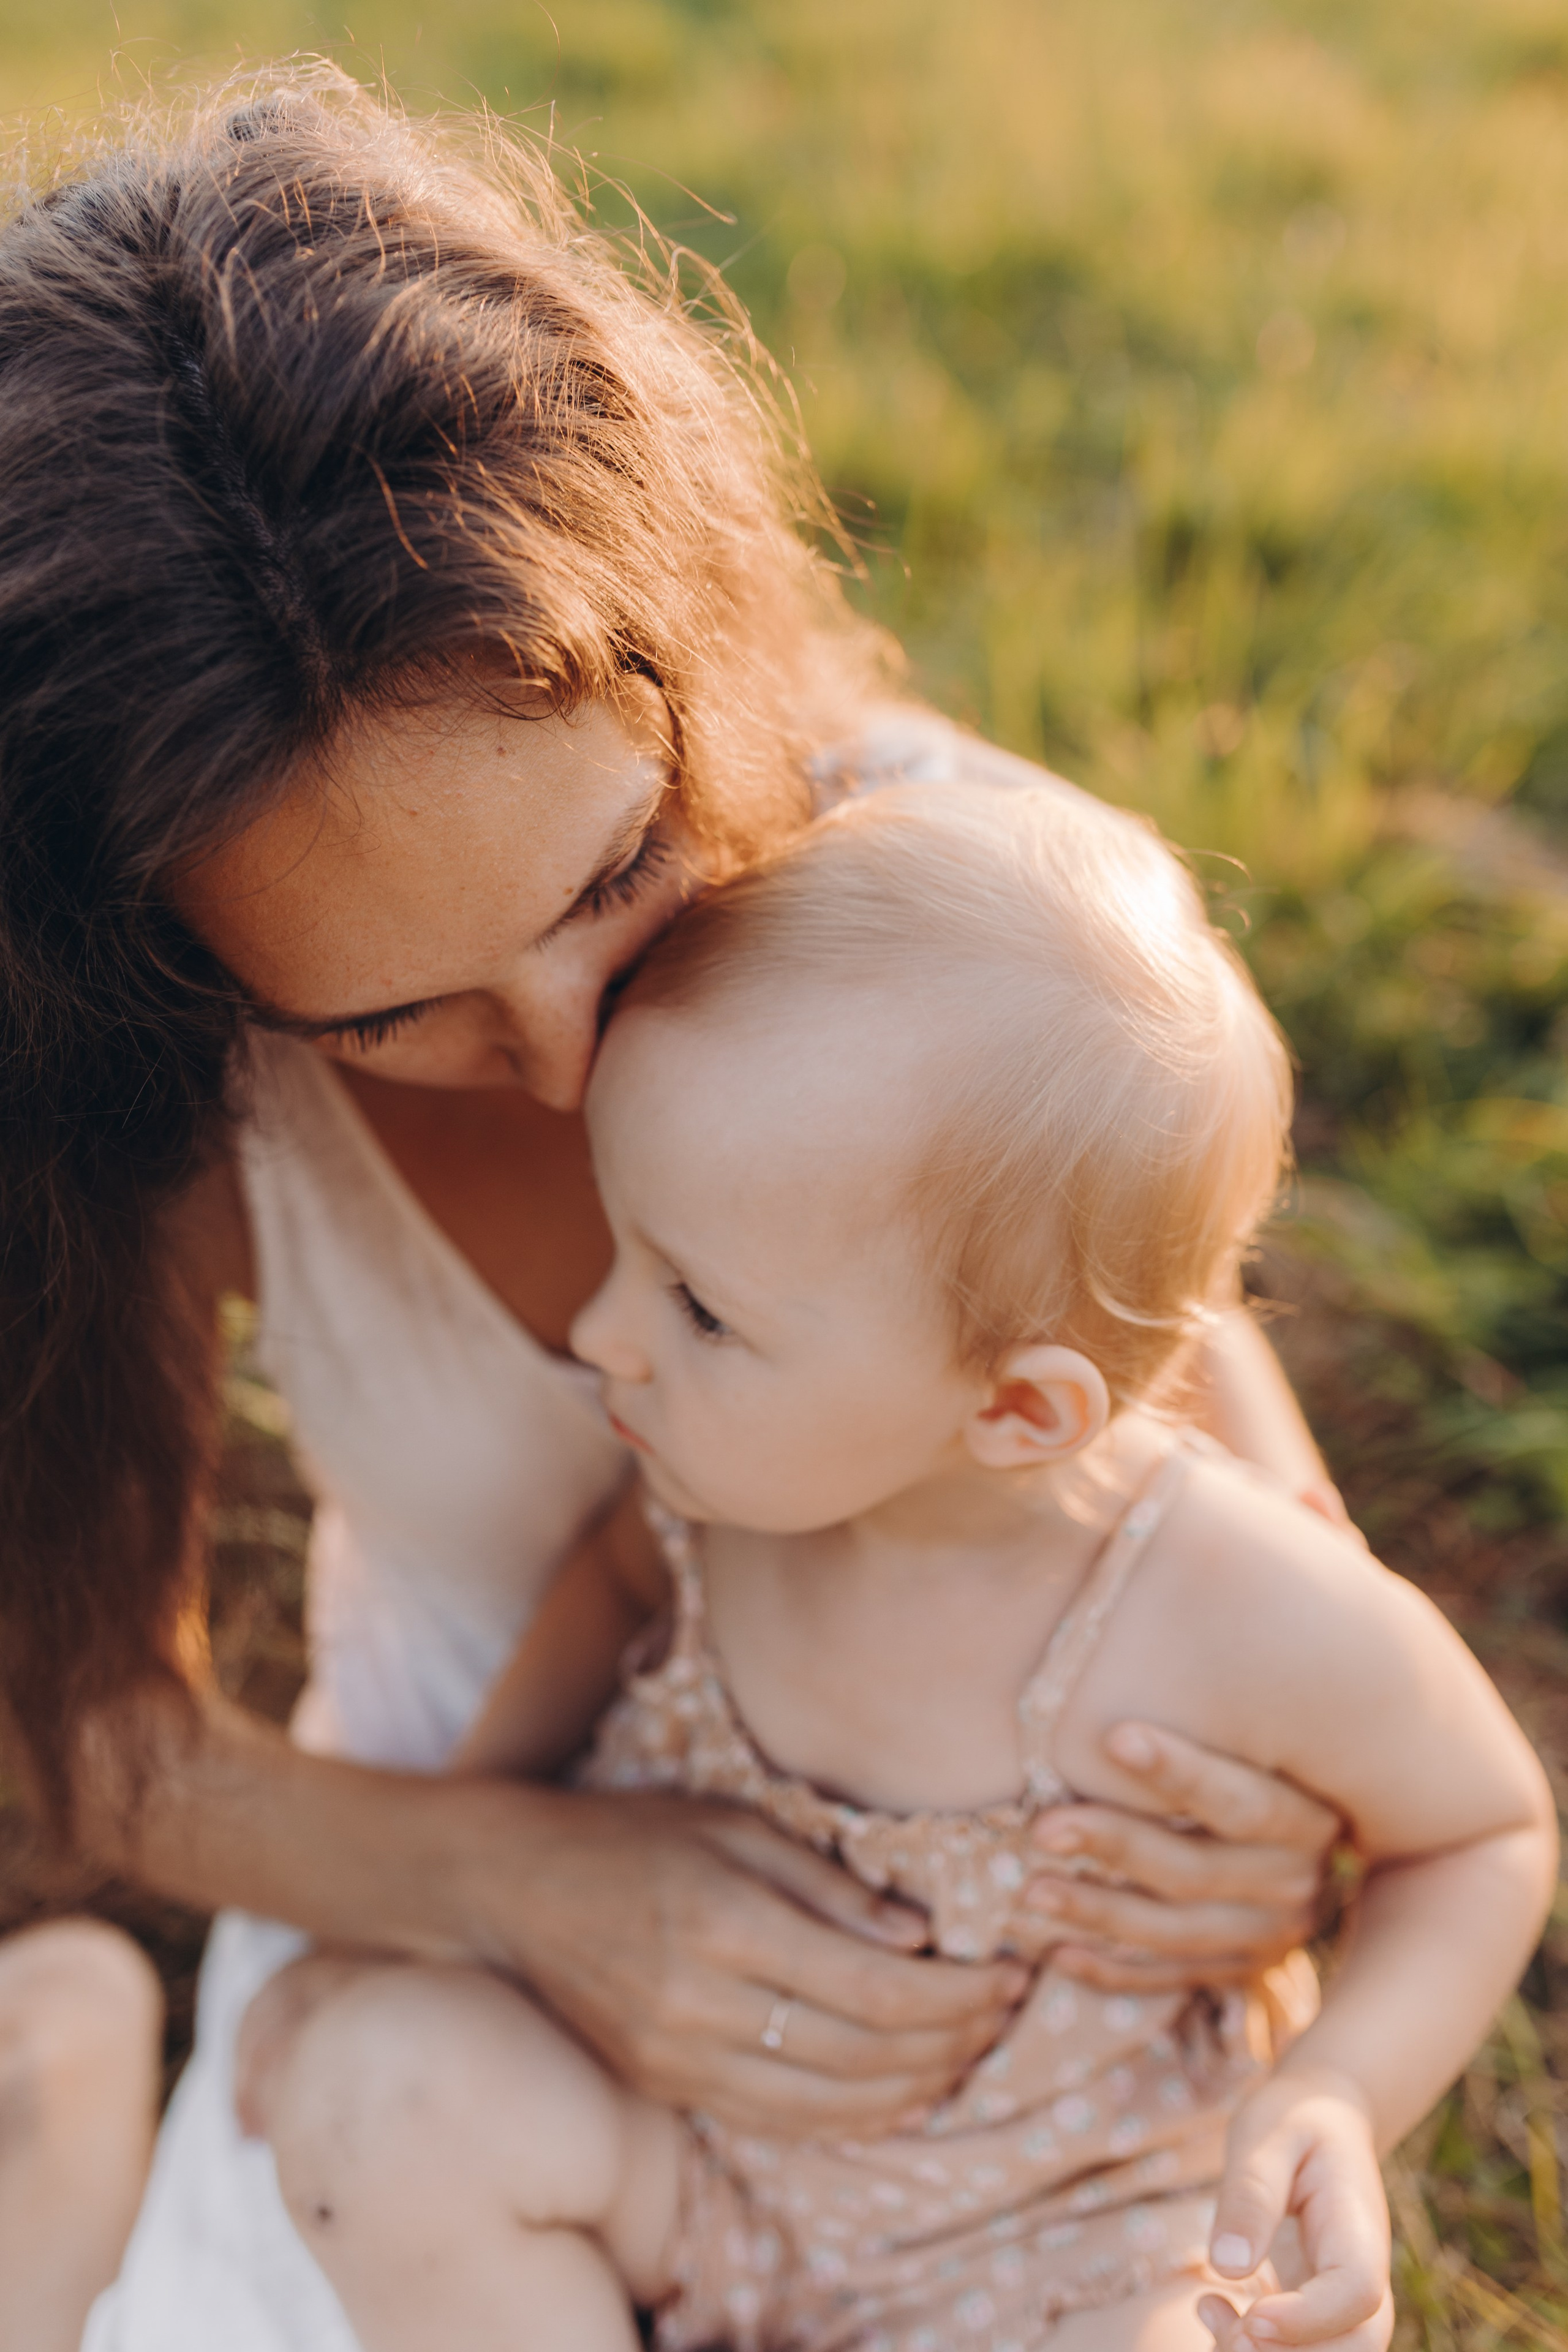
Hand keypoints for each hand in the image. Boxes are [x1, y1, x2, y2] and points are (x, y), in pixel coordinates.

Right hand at [462, 1784, 1027, 2134]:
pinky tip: (899, 2093)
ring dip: (916, 2086)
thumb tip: (918, 1934)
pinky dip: (854, 2117)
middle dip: (955, 2036)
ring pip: (830, 2104)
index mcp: (727, 1923)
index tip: (1011, 1969)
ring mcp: (681, 2059)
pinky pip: (781, 2122)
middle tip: (1007, 2006)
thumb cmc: (630, 1836)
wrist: (511, 1892)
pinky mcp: (668, 2087)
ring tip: (968, 2051)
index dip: (960, 1992)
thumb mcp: (732, 1824)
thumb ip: (826, 1883)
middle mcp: (703, 2004)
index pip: (877, 1988)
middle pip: (865, 2052)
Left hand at [1026, 1722, 1339, 1989]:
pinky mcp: (1239, 1973)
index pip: (1242, 1800)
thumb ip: (1226, 1707)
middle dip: (1115, 1845)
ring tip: (1031, 1890)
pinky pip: (1169, 1978)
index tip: (1113, 1735)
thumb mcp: (1267, 1738)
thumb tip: (1166, 1616)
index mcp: (1307, 1819)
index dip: (1180, 1770)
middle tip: (1043, 1828)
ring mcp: (1268, 1937)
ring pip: (1174, 1932)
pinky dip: (1111, 1969)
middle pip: (1196, 1870)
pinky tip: (1056, 1952)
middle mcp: (1294, 1883)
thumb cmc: (1266, 1763)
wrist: (1343, 1865)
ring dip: (1098, 1913)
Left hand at [1198, 2069, 1392, 2350]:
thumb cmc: (1293, 2118)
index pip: (1356, 2294)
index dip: (1308, 2320)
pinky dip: (1253, 2345)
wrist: (1322, 2116)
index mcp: (1357, 2228)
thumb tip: (1227, 2266)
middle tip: (1226, 2330)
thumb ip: (1251, 2196)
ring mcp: (1342, 2297)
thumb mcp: (1265, 2136)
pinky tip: (1210, 2306)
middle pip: (1355, 2346)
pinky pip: (1297, 2346)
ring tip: (1211, 2310)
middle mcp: (1362, 2274)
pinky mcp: (1314, 2306)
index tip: (1251, 2317)